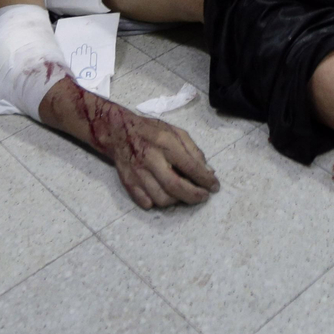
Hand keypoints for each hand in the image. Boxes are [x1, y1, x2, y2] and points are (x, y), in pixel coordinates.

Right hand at [79, 94, 218, 208]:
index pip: (190, 166)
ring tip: (184, 194)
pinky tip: (165, 194)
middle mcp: (151, 159)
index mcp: (165, 143)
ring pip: (161, 199)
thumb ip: (193, 150)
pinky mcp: (128, 182)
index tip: (215, 187)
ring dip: (177, 200)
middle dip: (194, 196)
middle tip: (203, 196)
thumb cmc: (151, 131)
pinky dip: (158, 203)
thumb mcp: (176, 132)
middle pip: (176, 187)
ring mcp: (138, 173)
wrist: (118, 131)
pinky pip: (146, 202)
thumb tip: (208, 171)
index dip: (205, 180)